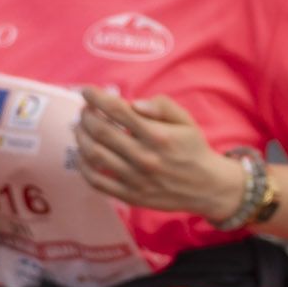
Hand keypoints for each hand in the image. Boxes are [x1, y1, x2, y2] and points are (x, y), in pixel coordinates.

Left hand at [76, 89, 244, 217]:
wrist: (206, 187)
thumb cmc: (193, 149)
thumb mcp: (185, 120)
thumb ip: (162, 106)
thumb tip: (133, 104)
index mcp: (158, 135)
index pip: (118, 111)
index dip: (97, 98)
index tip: (87, 90)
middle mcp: (144, 157)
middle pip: (101, 131)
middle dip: (86, 115)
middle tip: (84, 109)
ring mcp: (135, 179)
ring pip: (95, 155)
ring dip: (81, 137)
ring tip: (80, 128)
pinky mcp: (130, 196)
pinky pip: (97, 181)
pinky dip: (83, 166)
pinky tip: (83, 154)